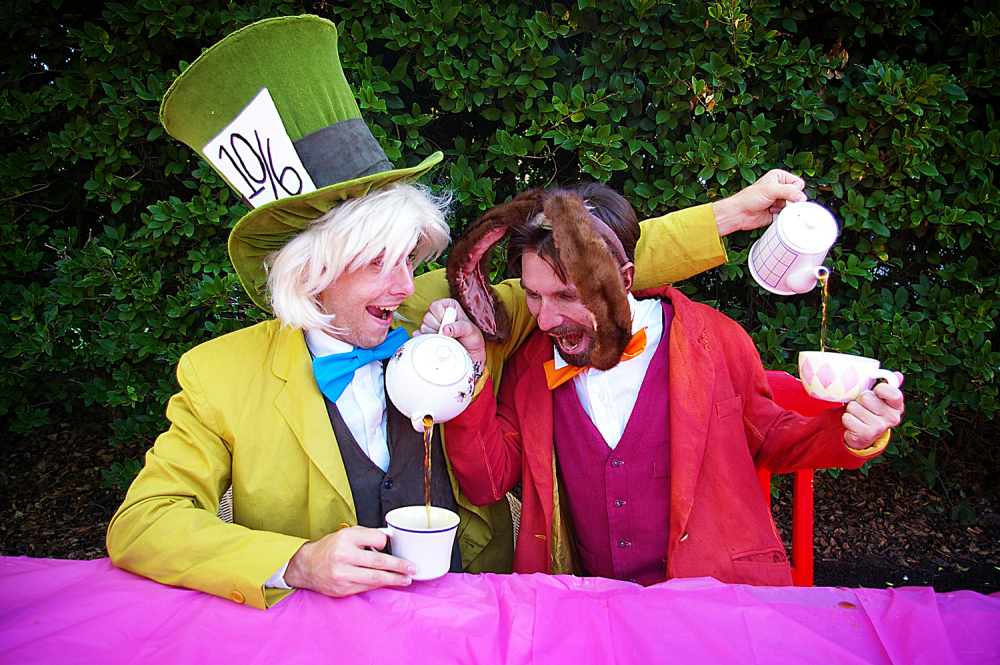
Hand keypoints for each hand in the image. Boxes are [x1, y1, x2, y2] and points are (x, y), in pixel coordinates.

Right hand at [283, 526, 416, 596]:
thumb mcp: (346, 534)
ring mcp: (343, 574)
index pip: (376, 539)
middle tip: (412, 568)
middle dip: (399, 566)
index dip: (386, 542)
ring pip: (375, 578)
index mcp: (346, 538)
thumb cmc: (329, 548)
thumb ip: (366, 535)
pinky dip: (380, 585)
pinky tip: (390, 583)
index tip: (394, 545)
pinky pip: (367, 587)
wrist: (306, 566)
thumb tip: (389, 539)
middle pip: (378, 562)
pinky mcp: (343, 588)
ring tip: (406, 579)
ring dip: (394, 579)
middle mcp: (344, 555)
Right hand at [417, 298, 487, 368]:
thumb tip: (446, 329)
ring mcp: (431, 325)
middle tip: (448, 332)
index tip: (449, 322)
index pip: (435, 306)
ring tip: (445, 337)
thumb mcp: (469, 330)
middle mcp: (438, 313)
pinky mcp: (427, 335)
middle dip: (438, 327)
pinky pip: (419, 337)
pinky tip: (437, 342)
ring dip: (434, 335)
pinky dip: (426, 341)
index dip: (441, 315)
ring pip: (423, 327)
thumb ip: (458, 327)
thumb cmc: (471, 337)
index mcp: (448, 306)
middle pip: (427, 317)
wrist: (470, 352)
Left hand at [712, 169, 807, 234]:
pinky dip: (782, 215)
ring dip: (783, 208)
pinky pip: (788, 214)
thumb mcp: (770, 190)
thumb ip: (788, 191)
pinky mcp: (778, 211)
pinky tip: (772, 213)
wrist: (740, 214)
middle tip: (776, 201)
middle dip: (788, 201)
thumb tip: (801, 197)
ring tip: (771, 207)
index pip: (798, 183)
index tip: (783, 194)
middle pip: (797, 195)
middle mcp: (780, 187)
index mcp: (779, 177)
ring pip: (794, 206)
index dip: (794, 190)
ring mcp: (779, 200)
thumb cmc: (748, 199)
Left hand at [842, 372, 904, 449]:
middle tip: (863, 407)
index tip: (876, 391)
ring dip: (851, 410)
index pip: (893, 393)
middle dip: (860, 400)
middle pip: (866, 397)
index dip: (881, 389)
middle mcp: (892, 418)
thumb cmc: (871, 412)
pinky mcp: (865, 435)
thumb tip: (898, 374)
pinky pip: (847, 417)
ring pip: (854, 406)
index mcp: (897, 407)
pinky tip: (854, 423)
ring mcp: (879, 428)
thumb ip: (888, 386)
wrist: (864, 436)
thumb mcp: (882, 401)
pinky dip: (846, 419)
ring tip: (858, 415)